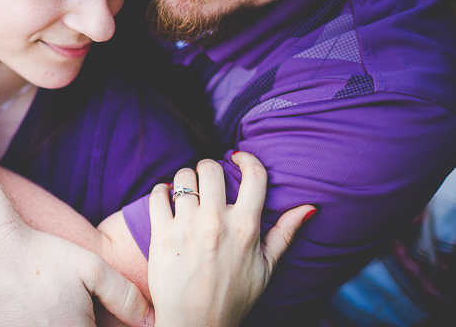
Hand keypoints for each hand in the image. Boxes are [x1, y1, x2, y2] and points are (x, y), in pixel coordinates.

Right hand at [0, 222, 154, 326]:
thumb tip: (152, 321)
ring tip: (40, 302)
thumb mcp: (90, 268)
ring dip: (47, 323)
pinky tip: (21, 308)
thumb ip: (125, 296)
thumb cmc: (42, 255)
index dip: (91, 324)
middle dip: (72, 322)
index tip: (82, 309)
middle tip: (58, 302)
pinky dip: (24, 324)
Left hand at [147, 153, 314, 326]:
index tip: (238, 157)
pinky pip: (157, 194)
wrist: (196, 324)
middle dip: (209, 169)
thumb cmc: (234, 297)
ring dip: (184, 180)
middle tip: (206, 181)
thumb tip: (309, 207)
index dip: (248, 158)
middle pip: (210, 167)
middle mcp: (216, 222)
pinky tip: (166, 200)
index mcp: (245, 228)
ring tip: (186, 192)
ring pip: (182, 177)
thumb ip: (286, 233)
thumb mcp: (267, 268)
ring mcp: (186, 226)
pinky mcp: (161, 234)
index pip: (254, 176)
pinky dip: (160, 192)